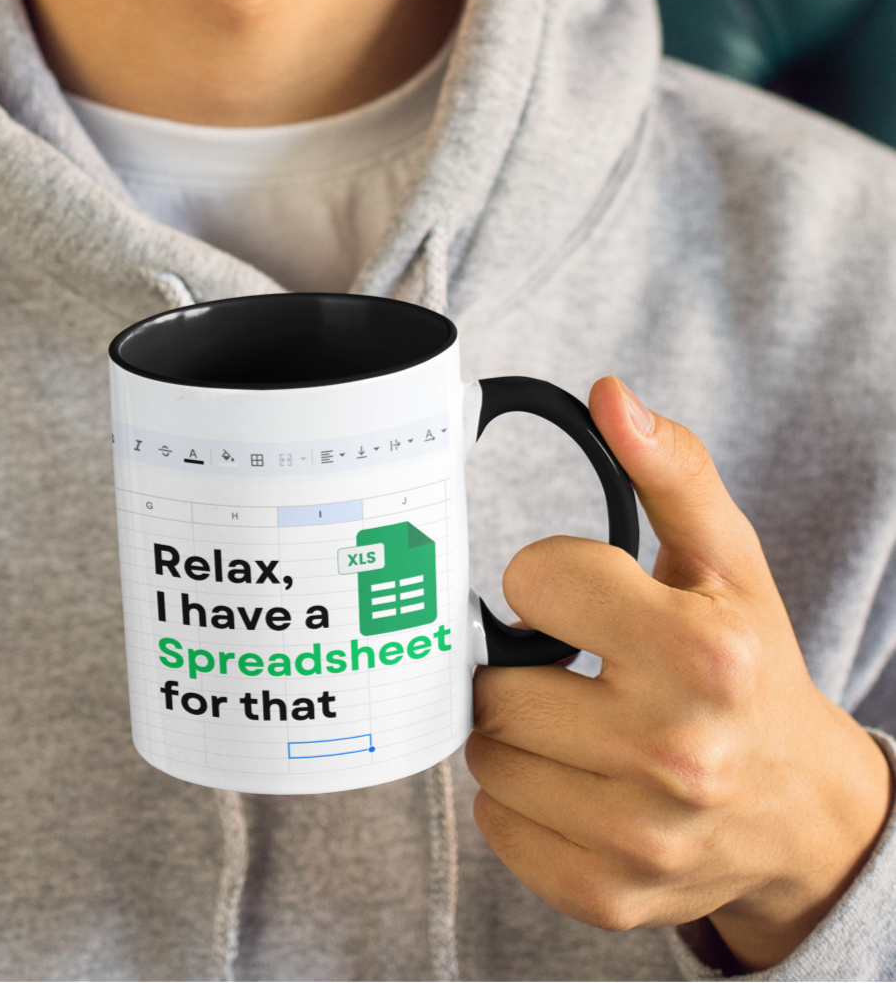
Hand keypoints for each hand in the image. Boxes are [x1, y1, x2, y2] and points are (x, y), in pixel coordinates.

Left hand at [466, 377, 893, 970]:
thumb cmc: (751, 667)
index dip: (549, 580)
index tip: (583, 601)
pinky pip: (496, 826)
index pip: (531, 579)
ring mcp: (639, 835)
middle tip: (573, 667)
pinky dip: (519, 798)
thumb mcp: (727, 561)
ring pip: (486, 754)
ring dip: (514, 731)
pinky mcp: (608, 893)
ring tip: (574, 722)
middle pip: (494, 682)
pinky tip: (573, 780)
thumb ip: (670, 470)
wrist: (800, 808)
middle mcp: (676, 751)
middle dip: (521, 664)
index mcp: (703, 653)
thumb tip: (609, 394)